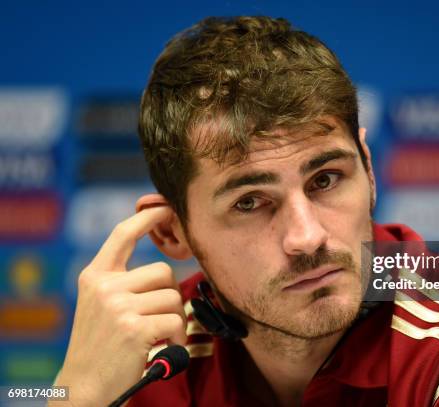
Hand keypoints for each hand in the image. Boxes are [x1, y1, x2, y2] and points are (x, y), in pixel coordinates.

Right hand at [52, 206, 186, 405]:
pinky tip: (163, 348)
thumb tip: (163, 270)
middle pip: (163, 271)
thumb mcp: (100, 305)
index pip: (122, 235)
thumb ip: (122, 283)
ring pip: (173, 296)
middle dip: (170, 294)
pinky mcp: (134, 327)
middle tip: (162, 317)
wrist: (84, 386)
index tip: (167, 207)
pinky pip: (175, 320)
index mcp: (95, 276)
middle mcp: (104, 286)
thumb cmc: (101, 346)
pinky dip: (177, 337)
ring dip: (176, 319)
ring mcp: (117, 306)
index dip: (147, 218)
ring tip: (161, 335)